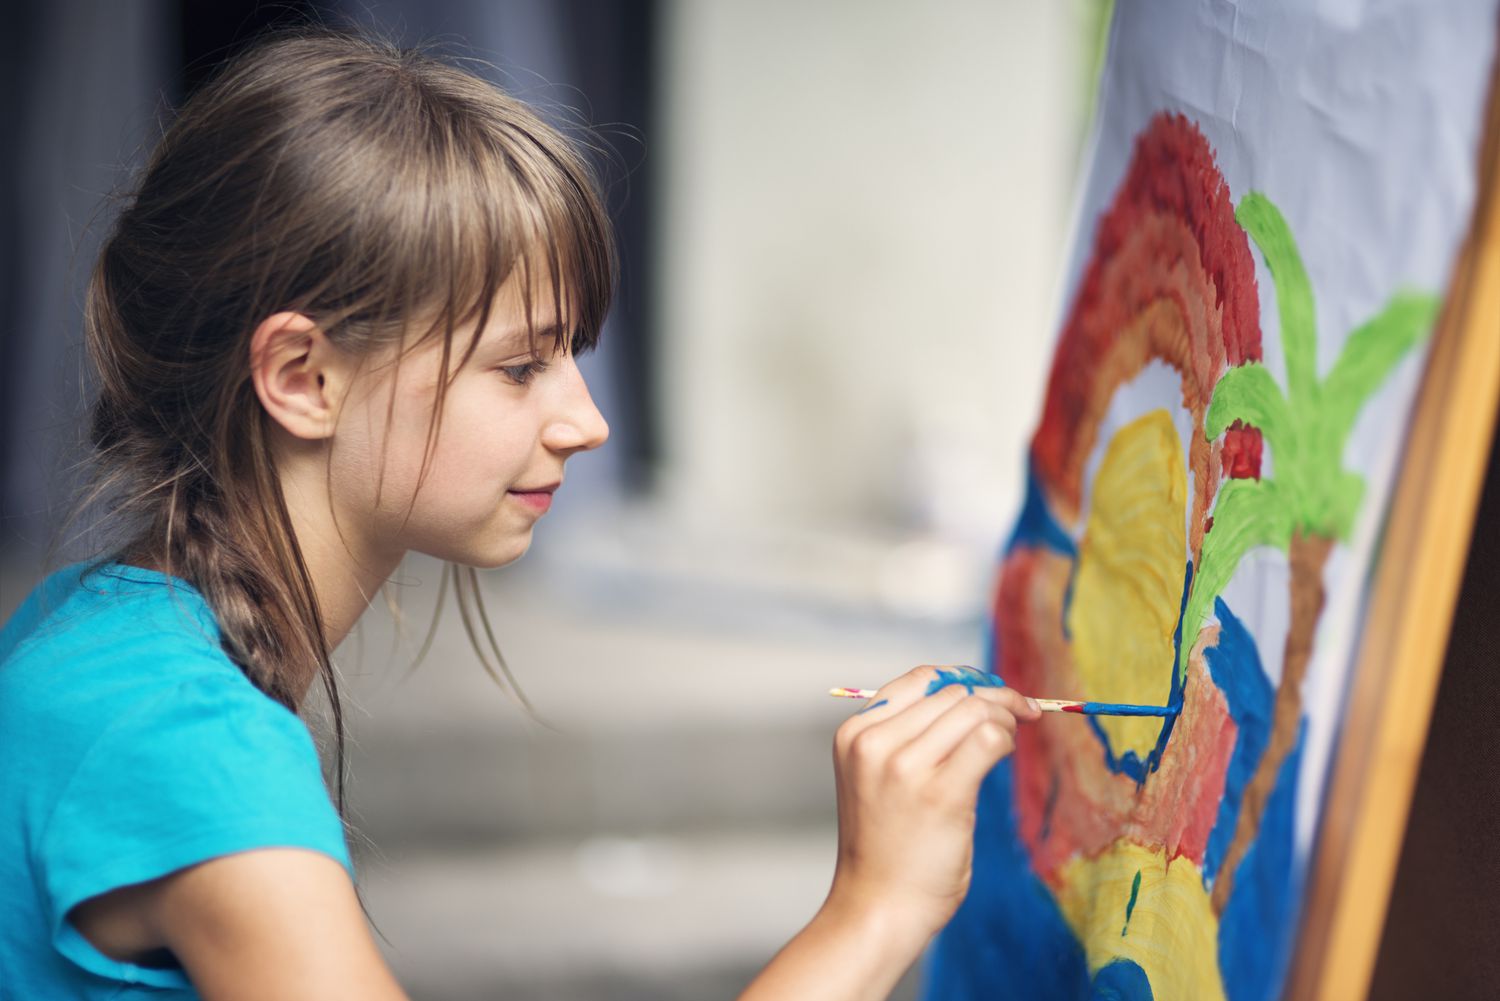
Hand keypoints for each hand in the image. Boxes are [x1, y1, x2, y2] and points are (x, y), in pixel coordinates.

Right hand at [827, 665, 1039, 941]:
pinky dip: (1006, 738)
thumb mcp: (875, 778)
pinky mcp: (940, 793)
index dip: (964, 679)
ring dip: (1004, 717)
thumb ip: (905, 736)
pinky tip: (1005, 753)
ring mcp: (904, 767)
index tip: (991, 694)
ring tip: (1010, 738)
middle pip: (952, 692)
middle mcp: (874, 743)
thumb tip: (970, 697)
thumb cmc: (885, 847)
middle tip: (1021, 714)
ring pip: (974, 710)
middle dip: (993, 697)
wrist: (877, 908)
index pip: (920, 679)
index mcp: (855, 733)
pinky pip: (988, 739)